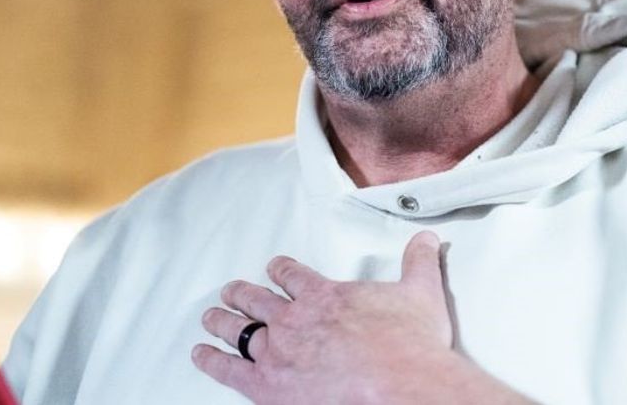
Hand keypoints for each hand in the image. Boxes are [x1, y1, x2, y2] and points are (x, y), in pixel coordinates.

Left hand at [193, 231, 462, 402]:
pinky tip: (199, 354)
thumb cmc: (410, 345)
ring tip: (211, 317)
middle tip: (230, 291)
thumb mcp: (420, 293)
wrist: (399, 385)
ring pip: (239, 330)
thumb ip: (419, 262)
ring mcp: (278, 351)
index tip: (275, 268)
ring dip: (222, 321)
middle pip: (258, 299)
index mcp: (324, 295)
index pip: (293, 274)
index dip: (281, 270)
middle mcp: (295, 319)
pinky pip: (228, 369)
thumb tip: (427, 240)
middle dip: (242, 294)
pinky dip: (210, 360)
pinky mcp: (268, 386)